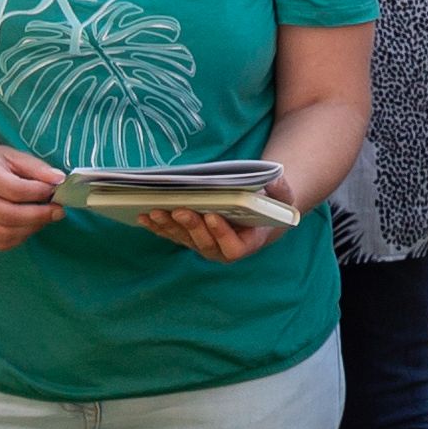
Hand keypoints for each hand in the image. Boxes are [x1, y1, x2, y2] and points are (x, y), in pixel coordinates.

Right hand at [0, 142, 65, 250]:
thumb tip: (59, 181)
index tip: (56, 191)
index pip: (16, 190)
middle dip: (40, 216)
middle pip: (10, 216)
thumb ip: (38, 168)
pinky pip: (0, 244)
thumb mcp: (14, 156)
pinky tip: (29, 225)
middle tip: (58, 211)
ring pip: (6, 234)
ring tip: (44, 217)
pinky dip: (20, 238)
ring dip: (32, 228)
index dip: (40, 193)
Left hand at [142, 198, 287, 262]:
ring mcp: (204, 245)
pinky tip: (144, 216)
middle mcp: (222, 250)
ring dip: (168, 226)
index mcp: (247, 244)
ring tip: (155, 210)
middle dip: (190, 226)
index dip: (221, 233)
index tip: (213, 215)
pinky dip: (157, 226)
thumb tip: (273, 177)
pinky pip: (172, 234)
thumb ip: (281, 188)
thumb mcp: (283, 196)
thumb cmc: (270, 204)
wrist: (257, 215)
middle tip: (179, 209)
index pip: (232, 247)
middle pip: (203, 243)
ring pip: (183, 240)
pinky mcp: (189, 238)